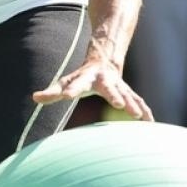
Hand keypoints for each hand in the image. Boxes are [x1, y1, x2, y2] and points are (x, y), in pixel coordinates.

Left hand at [31, 57, 152, 120]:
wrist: (104, 62)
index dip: (72, 89)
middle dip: (115, 95)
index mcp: (87, 78)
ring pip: (128, 95)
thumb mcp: (65, 82)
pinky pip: (139, 102)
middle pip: (110, 88)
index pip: (77, 84)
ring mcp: (119, 86)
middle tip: (119, 103)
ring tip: (139, 116)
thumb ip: (52, 92)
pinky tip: (151, 125)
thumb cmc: (81, 77)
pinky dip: (146, 112)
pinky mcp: (129, 93)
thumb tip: (35, 98)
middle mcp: (105, 81)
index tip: (67, 95)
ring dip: (134, 105)